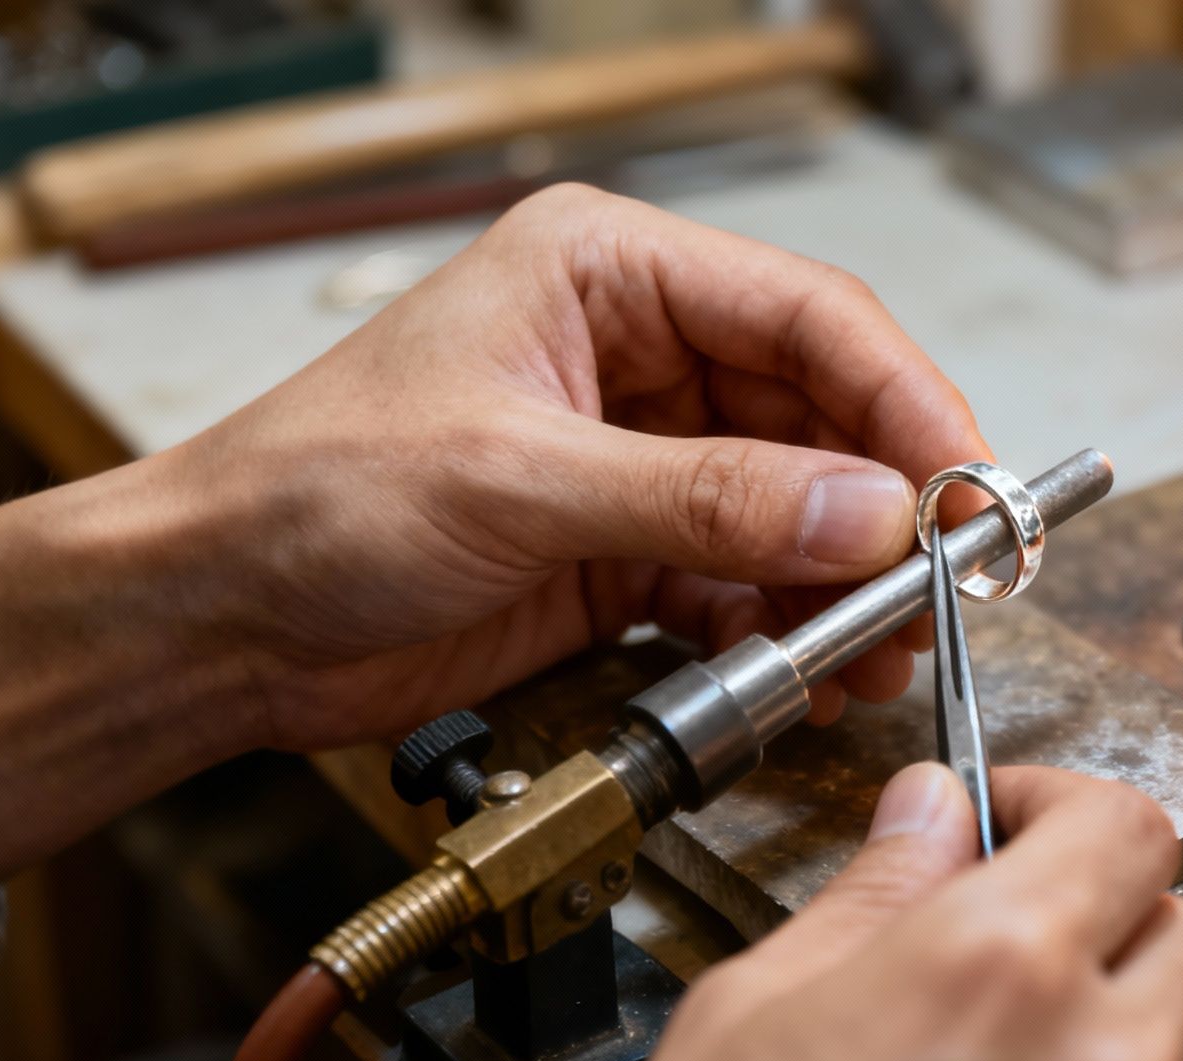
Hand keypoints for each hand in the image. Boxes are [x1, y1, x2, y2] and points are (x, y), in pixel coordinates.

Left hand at [172, 184, 988, 746]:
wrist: (219, 620)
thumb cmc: (308, 493)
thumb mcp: (518, 478)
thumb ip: (705, 497)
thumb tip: (864, 510)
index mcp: (606, 272)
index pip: (804, 314)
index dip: (900, 396)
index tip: (963, 479)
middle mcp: (637, 354)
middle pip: (818, 413)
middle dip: (886, 500)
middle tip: (950, 576)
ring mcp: (640, 458)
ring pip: (796, 508)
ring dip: (848, 579)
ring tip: (886, 642)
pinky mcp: (629, 551)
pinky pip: (747, 580)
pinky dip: (789, 626)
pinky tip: (816, 665)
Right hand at [596, 764, 1182, 1060]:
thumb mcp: (754, 1010)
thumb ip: (874, 894)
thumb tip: (930, 812)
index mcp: (994, 969)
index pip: (1122, 826)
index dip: (1065, 806)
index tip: (1015, 822)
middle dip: (1111, 914)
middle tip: (1022, 930)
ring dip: (1136, 1027)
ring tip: (1027, 1051)